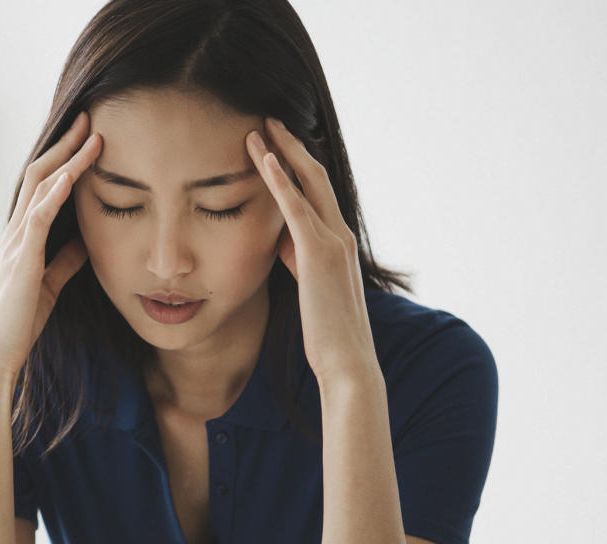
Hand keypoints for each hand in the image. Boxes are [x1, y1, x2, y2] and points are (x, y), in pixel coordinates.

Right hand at [0, 111, 102, 380]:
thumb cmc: (19, 323)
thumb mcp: (51, 284)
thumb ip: (65, 259)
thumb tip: (87, 240)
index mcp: (22, 238)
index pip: (41, 187)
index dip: (63, 159)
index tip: (86, 137)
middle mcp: (15, 233)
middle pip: (39, 174)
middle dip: (65, 145)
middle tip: (89, 119)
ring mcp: (16, 244)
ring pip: (39, 187)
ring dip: (67, 159)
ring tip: (91, 135)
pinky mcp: (23, 260)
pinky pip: (39, 218)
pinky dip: (56, 192)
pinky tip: (73, 173)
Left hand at [245, 117, 377, 381]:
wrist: (347, 361)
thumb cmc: (327, 333)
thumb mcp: (309, 287)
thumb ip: (298, 259)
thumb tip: (281, 242)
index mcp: (338, 243)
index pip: (318, 192)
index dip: (298, 165)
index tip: (277, 142)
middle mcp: (339, 234)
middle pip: (315, 176)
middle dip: (291, 145)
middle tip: (268, 119)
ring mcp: (332, 241)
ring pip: (307, 182)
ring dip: (281, 151)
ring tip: (259, 127)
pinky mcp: (318, 253)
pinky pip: (296, 208)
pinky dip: (280, 180)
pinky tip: (263, 157)